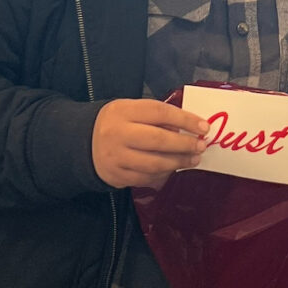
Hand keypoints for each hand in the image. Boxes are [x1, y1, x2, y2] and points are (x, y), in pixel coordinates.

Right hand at [92, 98, 207, 188]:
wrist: (83, 143)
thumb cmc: (118, 122)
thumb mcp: (132, 110)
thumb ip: (157, 117)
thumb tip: (188, 128)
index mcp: (123, 111)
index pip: (159, 112)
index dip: (185, 119)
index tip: (204, 127)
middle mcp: (117, 133)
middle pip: (157, 140)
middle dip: (183, 144)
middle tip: (201, 146)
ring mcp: (115, 157)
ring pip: (153, 163)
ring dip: (177, 162)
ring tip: (193, 160)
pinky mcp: (116, 176)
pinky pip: (145, 177)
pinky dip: (163, 173)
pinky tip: (173, 168)